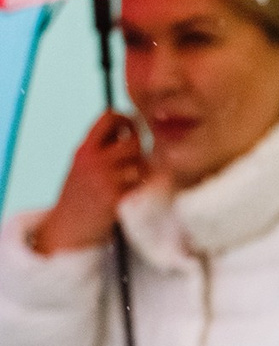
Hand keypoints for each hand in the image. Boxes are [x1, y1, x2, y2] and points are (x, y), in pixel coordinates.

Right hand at [30, 114, 146, 253]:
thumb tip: (132, 124)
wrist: (68, 227)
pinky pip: (142, 184)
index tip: (131, 129)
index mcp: (84, 149)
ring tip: (129, 181)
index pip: (108, 118)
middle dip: (140, 150)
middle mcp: (93, 161)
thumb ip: (103, 146)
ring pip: (141, 163)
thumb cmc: (81, 193)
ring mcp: (105, 179)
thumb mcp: (83, 163)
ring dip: (142, 171)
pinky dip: (140, 187)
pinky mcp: (116, 197)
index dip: (126, 119)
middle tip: (134, 161)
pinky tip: (129, 194)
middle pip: (133, 141)